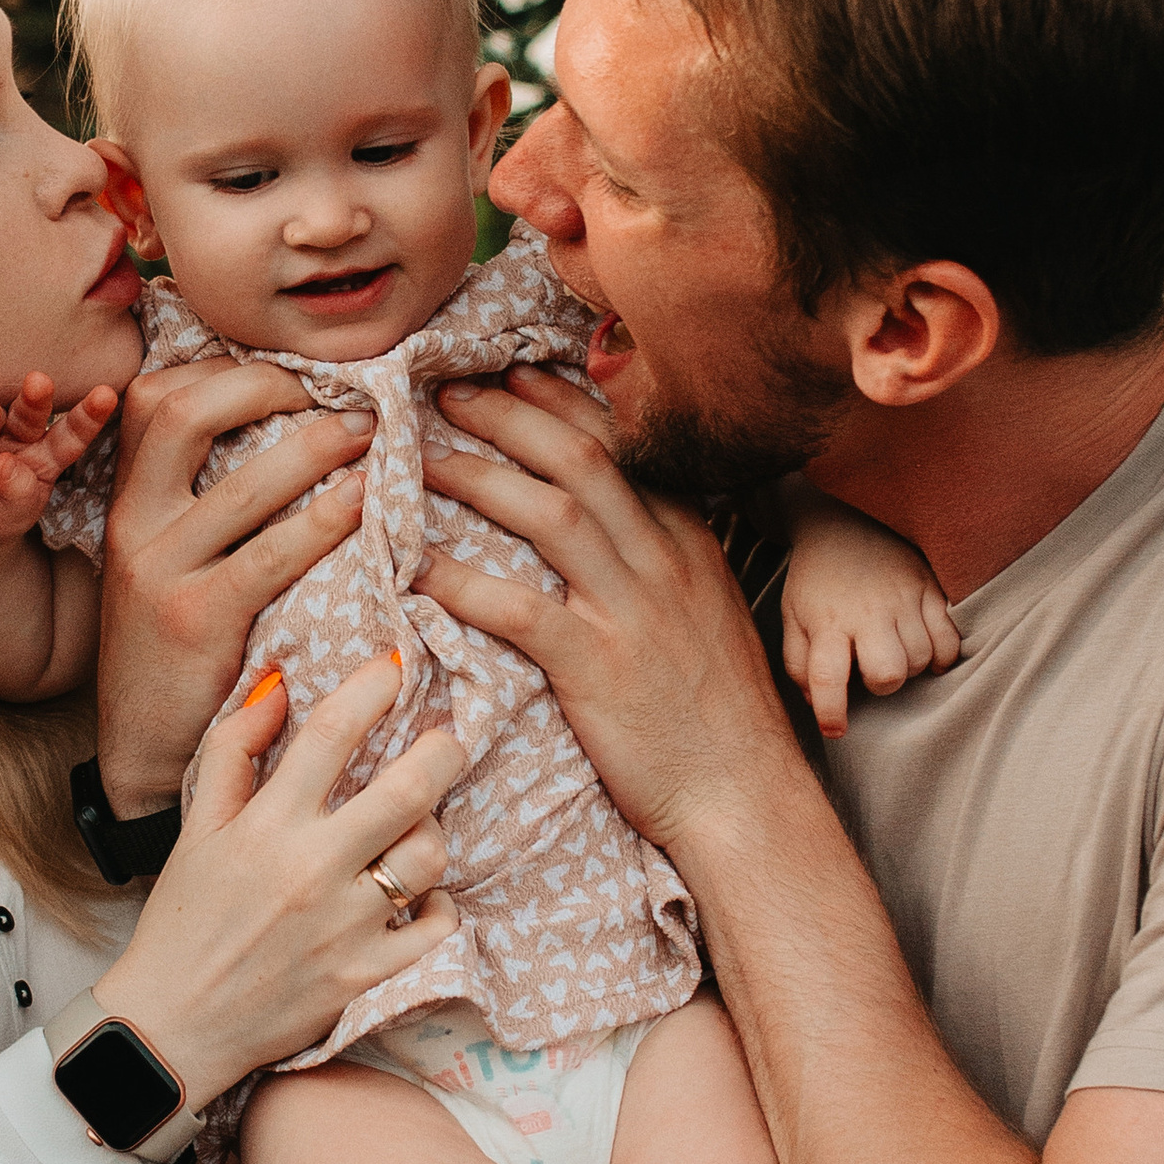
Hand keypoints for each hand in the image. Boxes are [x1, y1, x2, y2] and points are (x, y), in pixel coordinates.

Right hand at [0, 372, 120, 554]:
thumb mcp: (5, 520)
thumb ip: (16, 497)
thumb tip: (7, 465)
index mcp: (41, 458)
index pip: (69, 437)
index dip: (88, 418)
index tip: (106, 396)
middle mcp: (13, 437)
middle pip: (27, 415)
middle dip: (34, 400)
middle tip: (39, 384)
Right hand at [93, 649, 464, 1101]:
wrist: (173, 1024)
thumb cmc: (183, 920)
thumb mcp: (196, 827)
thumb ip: (233, 751)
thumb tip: (276, 684)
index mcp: (267, 825)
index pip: (331, 734)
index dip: (371, 687)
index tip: (393, 666)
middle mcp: (311, 868)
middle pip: (408, 789)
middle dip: (441, 750)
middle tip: (446, 739)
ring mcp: (343, 924)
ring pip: (428, 855)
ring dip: (432, 833)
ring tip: (415, 830)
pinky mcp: (364, 974)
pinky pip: (436, 926)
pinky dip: (440, 907)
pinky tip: (422, 899)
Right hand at [95, 355, 374, 812]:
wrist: (144, 750)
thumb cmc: (175, 651)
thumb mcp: (165, 565)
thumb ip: (200, 505)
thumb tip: (288, 437)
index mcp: (126, 503)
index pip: (151, 397)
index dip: (223, 370)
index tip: (290, 374)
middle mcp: (133, 526)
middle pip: (181, 414)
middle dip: (264, 386)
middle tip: (335, 394)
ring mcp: (159, 572)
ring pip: (238, 485)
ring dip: (313, 448)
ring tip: (368, 433)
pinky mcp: (195, 621)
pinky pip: (266, 556)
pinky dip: (320, 523)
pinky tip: (361, 506)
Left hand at [416, 370, 801, 861]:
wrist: (745, 792)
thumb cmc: (715, 712)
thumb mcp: (703, 610)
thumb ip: (658, 558)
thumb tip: (600, 521)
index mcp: (688, 539)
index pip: (621, 443)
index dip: (557, 401)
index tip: (509, 372)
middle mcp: (662, 560)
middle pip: (578, 458)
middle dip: (507, 415)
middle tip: (447, 394)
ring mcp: (632, 611)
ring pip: (550, 514)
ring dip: (478, 478)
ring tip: (420, 461)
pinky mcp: (598, 669)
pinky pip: (520, 610)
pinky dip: (463, 583)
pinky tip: (418, 569)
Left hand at [778, 494, 961, 738]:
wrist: (843, 522)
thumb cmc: (816, 579)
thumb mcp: (793, 616)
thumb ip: (798, 662)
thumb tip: (816, 702)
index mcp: (827, 621)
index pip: (826, 677)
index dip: (831, 713)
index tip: (835, 730)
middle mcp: (866, 611)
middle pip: (888, 674)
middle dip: (882, 686)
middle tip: (872, 672)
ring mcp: (903, 598)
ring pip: (921, 659)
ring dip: (909, 668)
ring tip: (894, 651)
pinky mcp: (930, 588)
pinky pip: (949, 639)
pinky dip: (942, 656)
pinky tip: (926, 652)